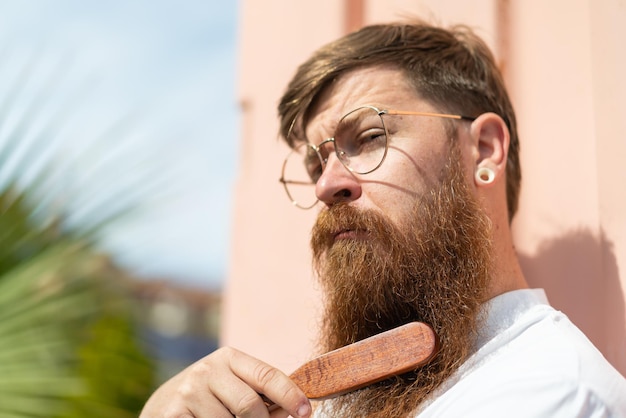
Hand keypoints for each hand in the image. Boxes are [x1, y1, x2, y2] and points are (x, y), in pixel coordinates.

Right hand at [140, 347, 311, 417]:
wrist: (162, 408)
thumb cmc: (211, 398)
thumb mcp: (234, 387)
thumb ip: (263, 396)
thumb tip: (295, 411)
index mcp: (229, 358)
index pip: (266, 374)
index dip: (289, 394)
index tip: (306, 412)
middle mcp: (207, 370)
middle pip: (250, 405)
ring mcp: (188, 392)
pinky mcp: (173, 414)